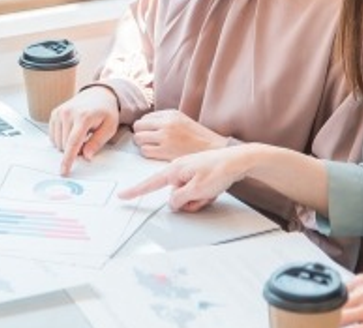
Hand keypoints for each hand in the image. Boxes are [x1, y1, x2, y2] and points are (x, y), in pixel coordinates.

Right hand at [49, 86, 120, 175]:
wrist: (98, 94)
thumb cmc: (105, 111)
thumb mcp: (109, 128)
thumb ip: (97, 143)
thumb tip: (86, 156)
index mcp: (83, 117)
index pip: (73, 143)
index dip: (68, 159)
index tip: (64, 171)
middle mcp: (68, 113)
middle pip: (65, 145)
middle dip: (74, 150)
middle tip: (87, 141)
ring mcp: (59, 112)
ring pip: (57, 142)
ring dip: (67, 145)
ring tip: (81, 134)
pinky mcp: (54, 113)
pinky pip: (53, 136)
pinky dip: (61, 139)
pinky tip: (71, 132)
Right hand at [118, 145, 249, 210]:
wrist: (240, 160)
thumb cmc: (219, 170)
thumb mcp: (196, 190)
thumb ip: (179, 199)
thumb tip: (172, 202)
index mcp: (174, 170)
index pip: (150, 184)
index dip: (135, 191)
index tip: (122, 195)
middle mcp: (180, 169)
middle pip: (175, 194)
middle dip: (189, 200)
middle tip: (204, 195)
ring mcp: (190, 170)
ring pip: (187, 194)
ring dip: (199, 197)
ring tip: (212, 190)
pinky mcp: (200, 173)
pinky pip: (197, 190)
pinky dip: (205, 192)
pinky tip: (214, 188)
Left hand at [132, 109, 227, 160]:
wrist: (212, 150)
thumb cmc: (198, 137)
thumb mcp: (182, 120)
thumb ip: (165, 120)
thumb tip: (145, 124)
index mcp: (171, 114)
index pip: (145, 117)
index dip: (146, 126)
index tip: (150, 132)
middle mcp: (167, 123)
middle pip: (138, 126)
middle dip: (140, 133)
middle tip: (147, 140)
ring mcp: (166, 137)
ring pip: (139, 138)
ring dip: (142, 144)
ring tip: (152, 147)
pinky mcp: (165, 151)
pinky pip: (145, 151)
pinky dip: (147, 153)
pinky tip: (156, 153)